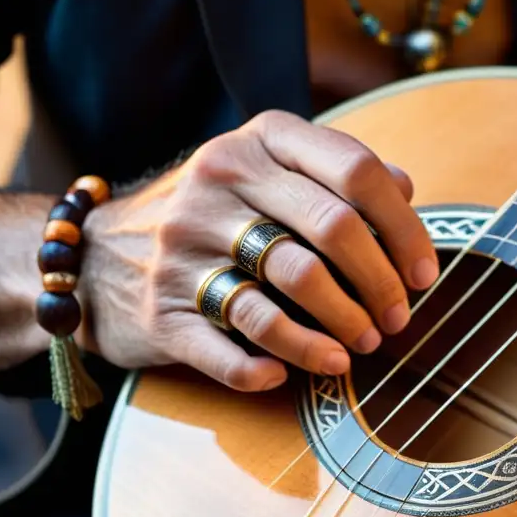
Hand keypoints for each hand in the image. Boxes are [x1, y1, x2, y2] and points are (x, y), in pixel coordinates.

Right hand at [78, 110, 438, 390]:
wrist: (92, 259)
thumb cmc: (207, 219)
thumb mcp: (261, 173)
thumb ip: (332, 174)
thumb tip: (406, 188)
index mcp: (257, 143)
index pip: (355, 171)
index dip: (405, 228)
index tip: (424, 274)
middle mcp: (218, 183)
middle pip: (332, 229)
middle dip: (381, 285)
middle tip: (397, 321)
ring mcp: (184, 247)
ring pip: (289, 290)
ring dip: (339, 329)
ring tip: (358, 349)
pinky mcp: (163, 312)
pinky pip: (234, 347)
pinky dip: (275, 366)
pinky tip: (293, 373)